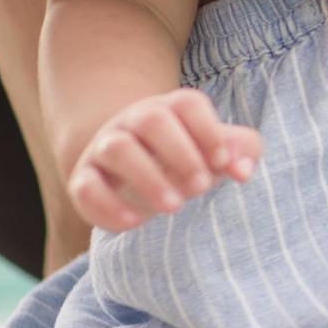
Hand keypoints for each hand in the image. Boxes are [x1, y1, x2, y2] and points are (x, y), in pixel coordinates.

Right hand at [66, 88, 262, 233]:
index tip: (223, 162)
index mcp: (169, 109)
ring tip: (175, 207)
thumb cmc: (184, 159)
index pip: (187, 104)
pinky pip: (86, 185)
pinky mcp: (84, 179)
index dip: (208, 130)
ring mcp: (104, 148)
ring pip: (117, 148)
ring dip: (147, 177)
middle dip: (180, 153)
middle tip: (202, 187)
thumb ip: (239, 151)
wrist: (130, 176)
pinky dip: (107, 204)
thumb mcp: (214, 152)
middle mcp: (133, 122)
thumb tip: (243, 169)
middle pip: (151, 120)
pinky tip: (134, 223)